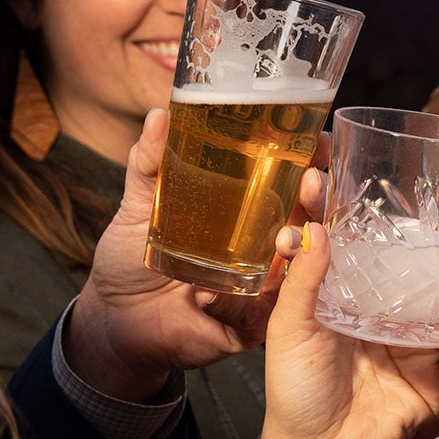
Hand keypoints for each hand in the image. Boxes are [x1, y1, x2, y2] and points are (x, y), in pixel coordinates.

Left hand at [67, 108, 312, 401]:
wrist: (116, 323)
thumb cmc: (129, 261)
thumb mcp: (138, 207)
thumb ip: (149, 164)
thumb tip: (158, 115)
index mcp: (244, 210)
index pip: (290, 179)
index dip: (312, 159)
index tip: (323, 140)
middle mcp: (261, 244)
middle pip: (308, 216)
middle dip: (318, 197)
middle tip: (311, 181)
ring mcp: (261, 285)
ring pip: (301, 263)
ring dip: (302, 246)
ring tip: (285, 237)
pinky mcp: (251, 322)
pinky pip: (270, 312)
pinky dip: (262, 298)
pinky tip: (239, 285)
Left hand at [251, 222, 438, 438]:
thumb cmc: (296, 389)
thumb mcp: (290, 329)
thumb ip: (303, 281)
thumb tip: (314, 228)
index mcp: (356, 295)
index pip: (372, 246)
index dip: (369, 214)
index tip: (370, 188)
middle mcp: (392, 313)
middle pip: (433, 273)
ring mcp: (418, 344)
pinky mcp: (436, 377)